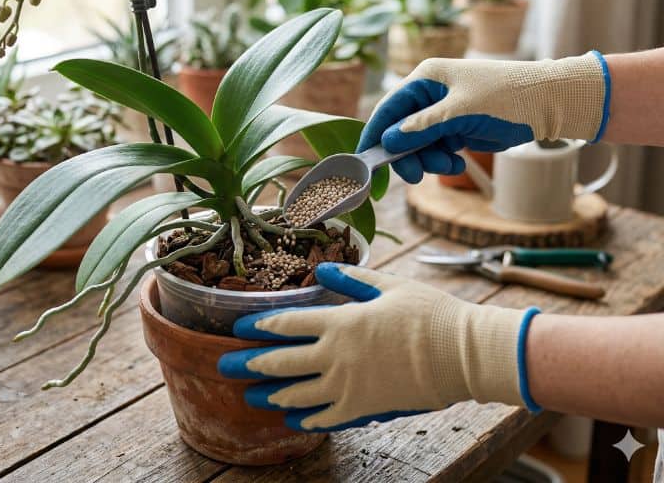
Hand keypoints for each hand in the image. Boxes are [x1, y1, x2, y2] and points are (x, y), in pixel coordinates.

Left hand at [218, 263, 540, 431]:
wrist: (461, 354)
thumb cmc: (428, 313)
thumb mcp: (388, 286)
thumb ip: (351, 277)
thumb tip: (323, 265)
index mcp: (340, 321)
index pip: (286, 324)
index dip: (257, 326)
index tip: (236, 329)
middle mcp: (336, 355)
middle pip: (281, 362)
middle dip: (248, 365)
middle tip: (223, 368)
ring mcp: (348, 385)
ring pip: (297, 394)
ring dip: (271, 395)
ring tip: (252, 398)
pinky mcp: (364, 408)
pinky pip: (326, 418)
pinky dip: (306, 419)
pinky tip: (293, 420)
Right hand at [357, 52, 610, 182]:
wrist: (549, 103)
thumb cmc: (506, 97)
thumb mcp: (460, 113)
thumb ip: (422, 127)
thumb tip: (388, 140)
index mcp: (426, 78)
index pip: (388, 108)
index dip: (375, 133)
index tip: (364, 159)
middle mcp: (429, 93)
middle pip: (400, 130)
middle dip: (408, 154)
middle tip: (415, 175)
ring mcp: (443, 111)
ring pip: (417, 144)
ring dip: (428, 160)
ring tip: (449, 166)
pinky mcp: (456, 127)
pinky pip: (435, 148)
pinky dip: (441, 160)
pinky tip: (457, 163)